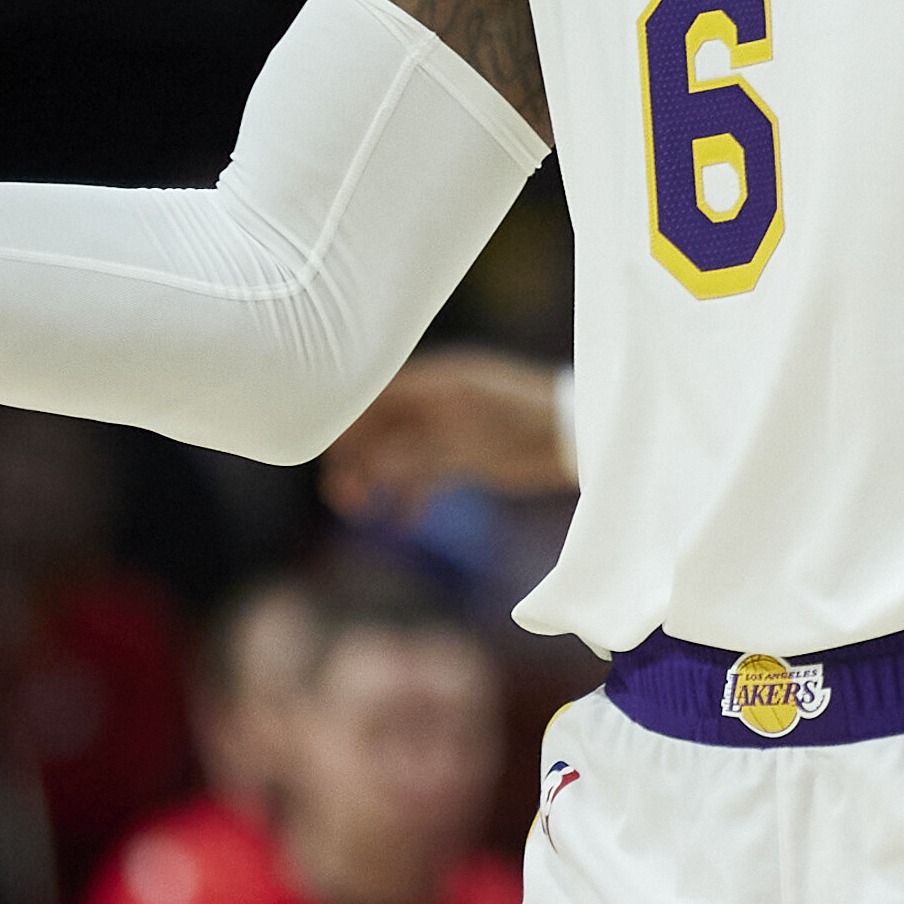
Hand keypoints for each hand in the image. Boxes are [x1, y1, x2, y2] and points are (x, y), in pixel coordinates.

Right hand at [322, 348, 572, 517]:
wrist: (577, 437)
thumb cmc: (528, 424)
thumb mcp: (469, 439)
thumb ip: (422, 450)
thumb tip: (372, 467)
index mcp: (436, 382)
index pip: (374, 393)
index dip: (347, 418)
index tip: (325, 450)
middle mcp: (435, 402)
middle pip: (378, 426)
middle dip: (356, 457)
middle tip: (342, 495)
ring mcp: (448, 428)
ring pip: (396, 453)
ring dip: (376, 480)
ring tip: (361, 510)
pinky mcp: (463, 456)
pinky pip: (423, 475)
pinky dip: (409, 496)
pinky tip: (404, 522)